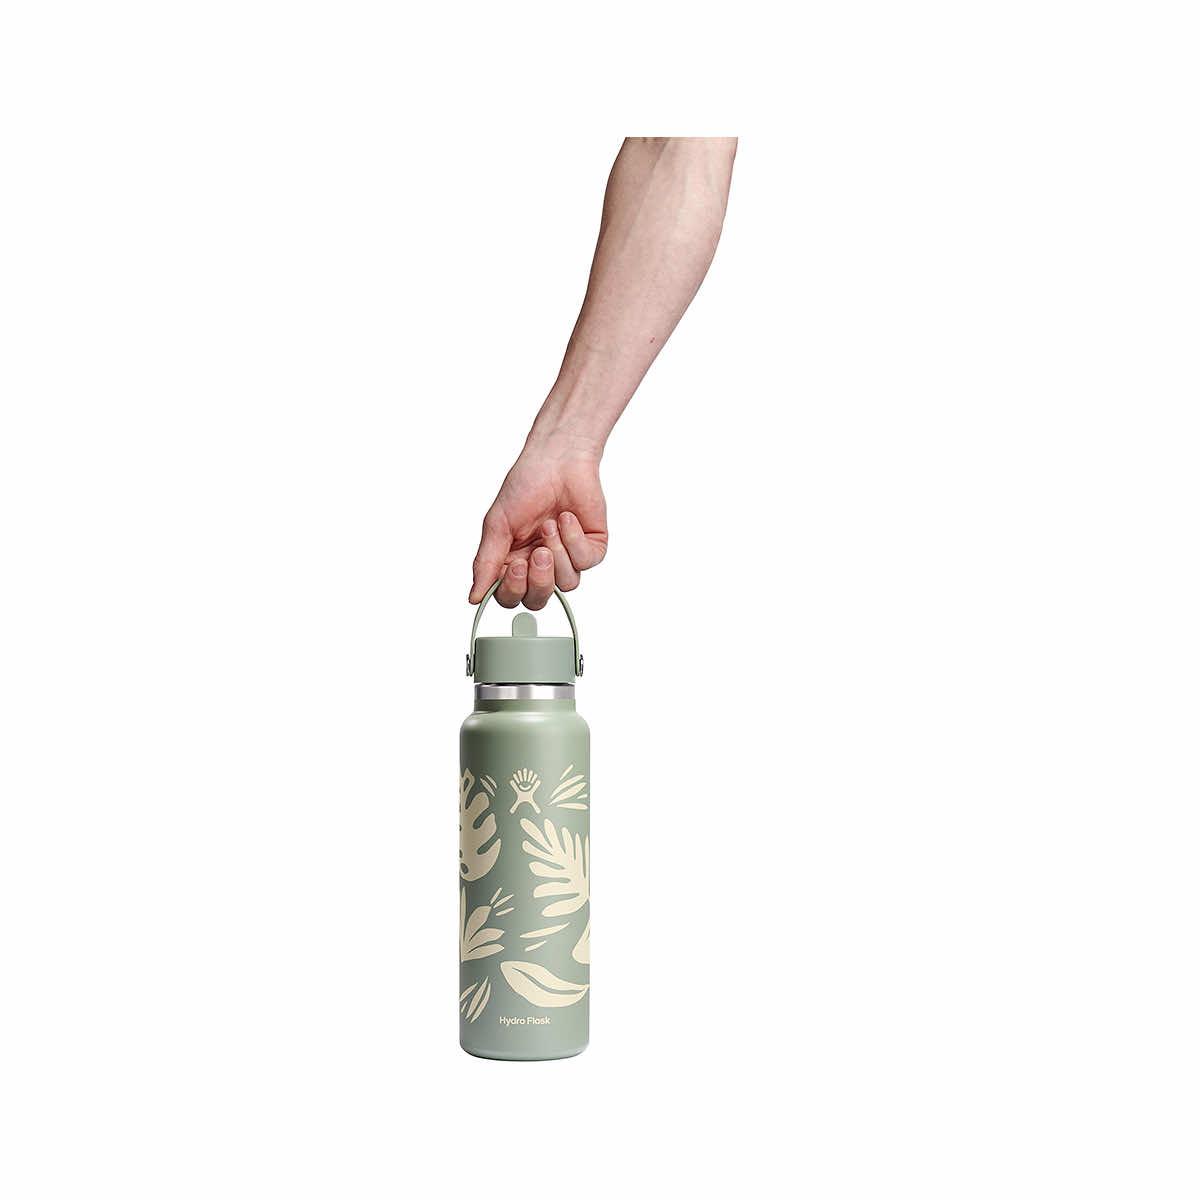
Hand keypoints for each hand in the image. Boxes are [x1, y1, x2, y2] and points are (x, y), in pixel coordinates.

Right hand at [470, 444, 607, 609]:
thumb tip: (473, 597)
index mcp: (513, 562)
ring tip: (550, 524)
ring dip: (558, 552)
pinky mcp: (591, 549)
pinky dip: (574, 539)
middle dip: (539, 579)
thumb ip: (485, 563)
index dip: (513, 589)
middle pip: (539, 599)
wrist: (556, 459)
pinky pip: (586, 562)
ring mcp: (568, 558)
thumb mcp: (497, 525)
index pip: (511, 596)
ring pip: (566, 583)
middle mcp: (541, 565)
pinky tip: (567, 518)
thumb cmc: (525, 486)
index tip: (514, 565)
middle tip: (539, 553)